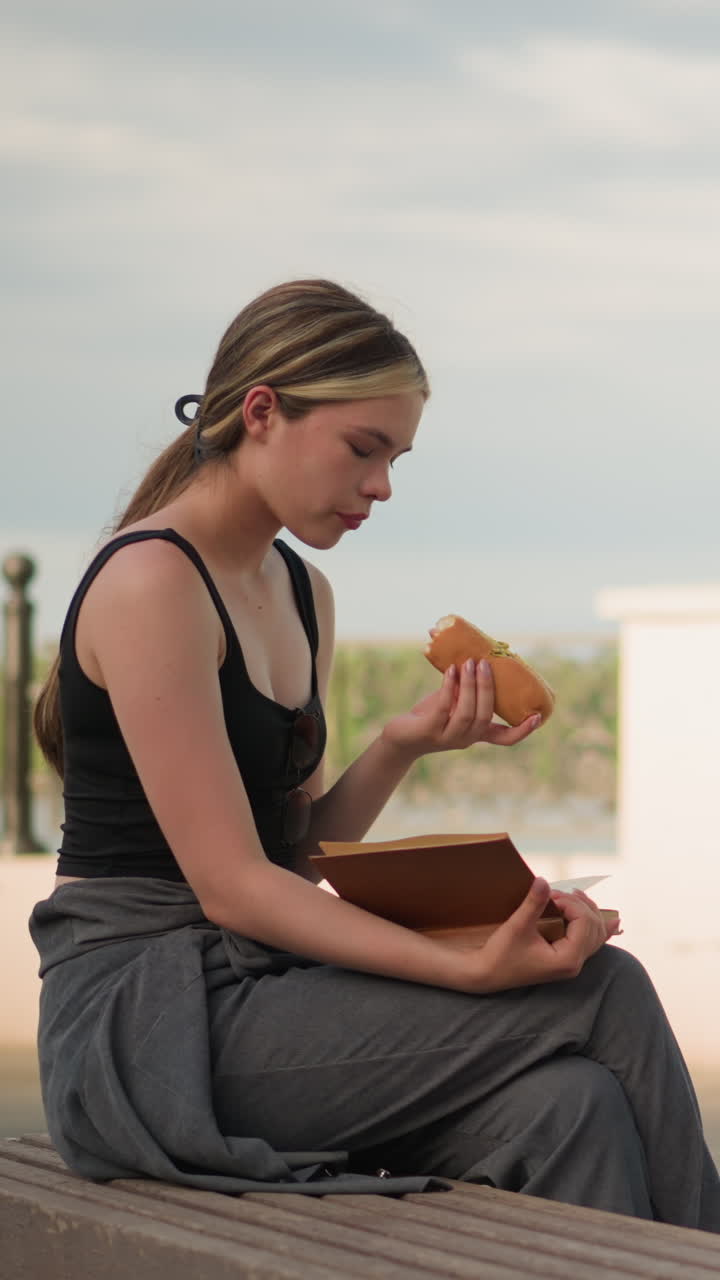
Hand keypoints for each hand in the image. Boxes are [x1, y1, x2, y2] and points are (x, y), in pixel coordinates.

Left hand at [382, 658, 539, 756]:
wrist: (401, 735)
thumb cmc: (431, 714)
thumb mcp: (454, 701)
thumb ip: (468, 688)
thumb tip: (480, 656)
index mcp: (477, 733)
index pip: (505, 739)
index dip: (522, 730)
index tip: (537, 716)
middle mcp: (466, 738)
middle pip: (485, 716)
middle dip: (488, 688)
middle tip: (485, 664)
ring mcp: (448, 737)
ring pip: (468, 712)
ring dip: (470, 685)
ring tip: (468, 663)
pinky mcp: (430, 731)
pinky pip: (445, 707)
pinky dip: (449, 686)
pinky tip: (450, 671)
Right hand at [449, 878, 619, 994]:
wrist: (488, 974)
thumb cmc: (501, 954)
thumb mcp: (517, 926)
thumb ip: (534, 903)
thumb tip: (543, 880)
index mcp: (568, 959)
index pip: (584, 921)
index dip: (570, 903)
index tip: (550, 895)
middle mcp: (575, 963)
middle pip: (594, 926)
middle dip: (579, 904)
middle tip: (555, 894)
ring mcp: (573, 963)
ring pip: (597, 934)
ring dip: (589, 912)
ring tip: (575, 896)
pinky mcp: (566, 960)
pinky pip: (591, 942)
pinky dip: (597, 928)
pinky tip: (613, 921)